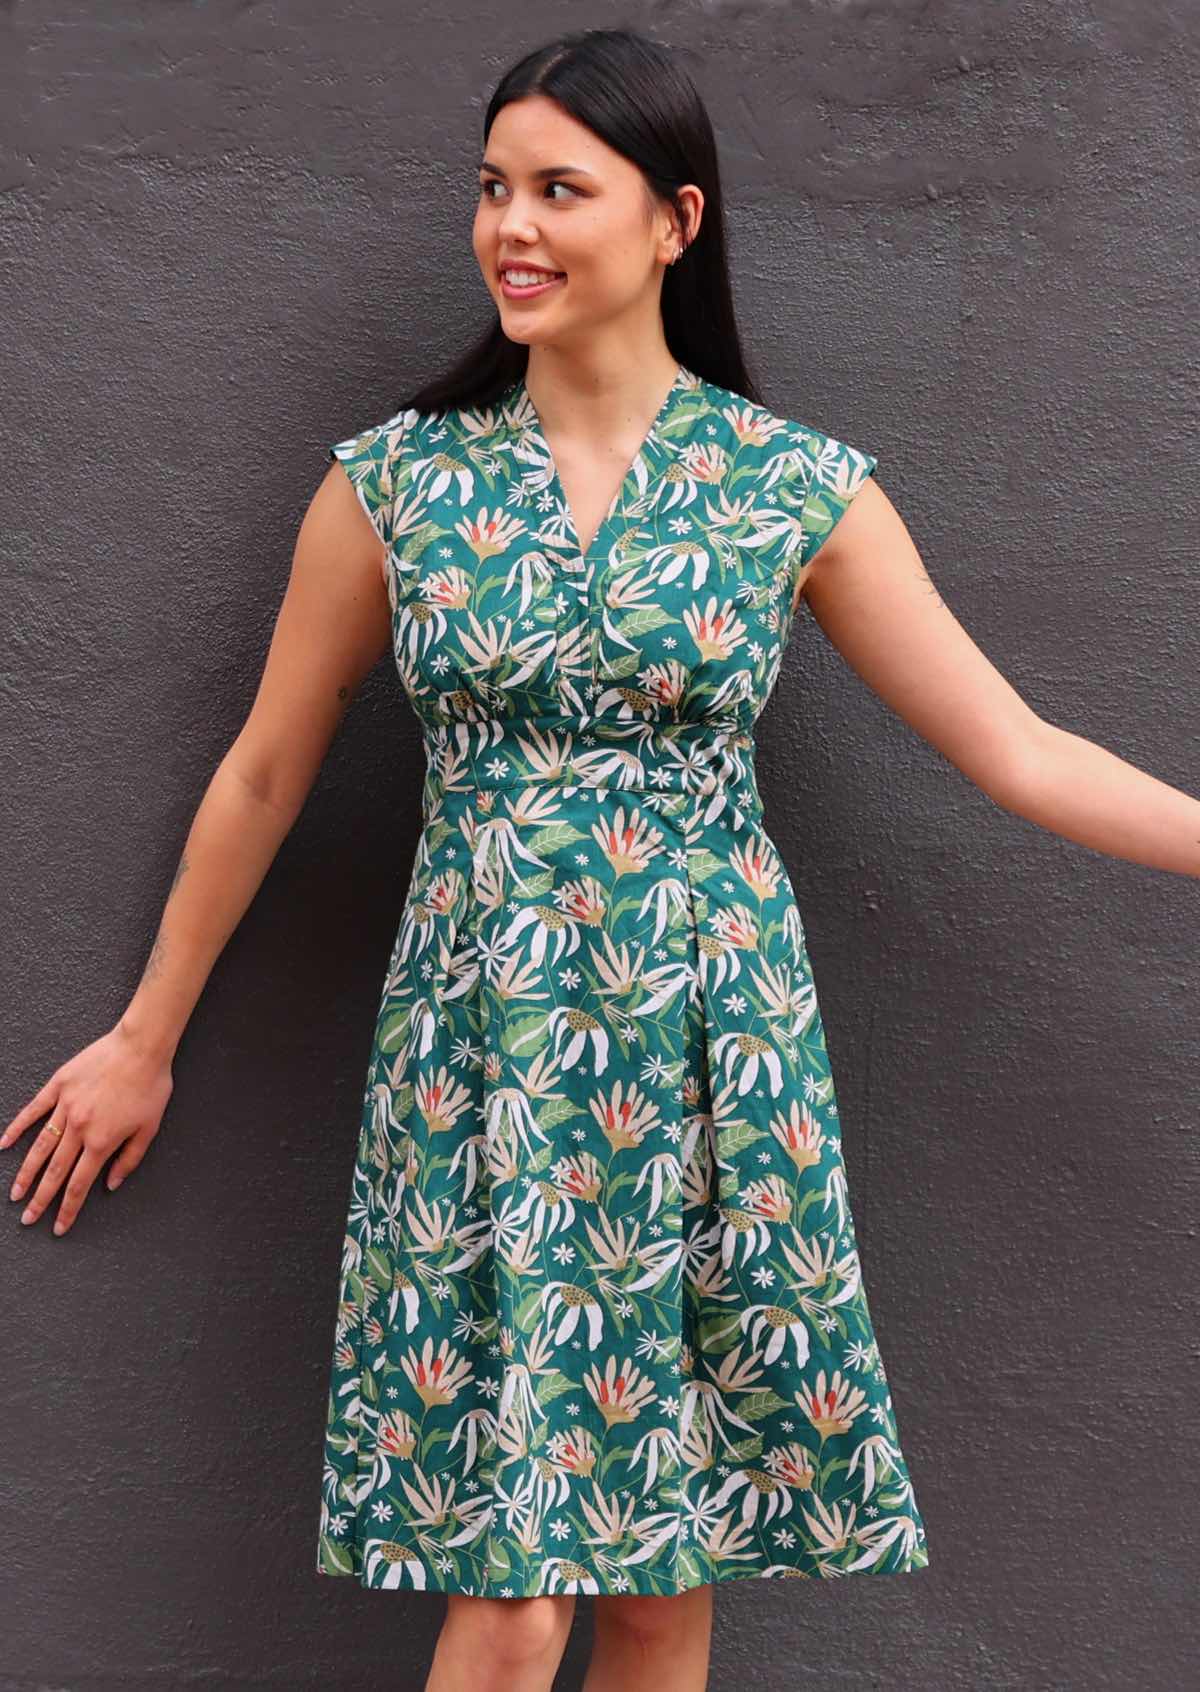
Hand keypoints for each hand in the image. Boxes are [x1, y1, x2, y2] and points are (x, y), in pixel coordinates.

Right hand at [1, 1021, 173, 1235]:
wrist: (142, 1047)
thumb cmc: (151, 1086)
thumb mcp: (149, 1128)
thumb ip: (129, 1159)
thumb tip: (111, 1184)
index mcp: (102, 1141)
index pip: (79, 1184)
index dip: (67, 1209)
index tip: (57, 1226)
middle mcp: (80, 1128)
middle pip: (55, 1172)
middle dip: (40, 1199)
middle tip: (27, 1218)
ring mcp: (66, 1106)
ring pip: (40, 1147)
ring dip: (26, 1173)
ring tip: (14, 1193)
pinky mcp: (59, 1086)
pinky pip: (33, 1110)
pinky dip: (17, 1128)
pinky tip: (5, 1144)